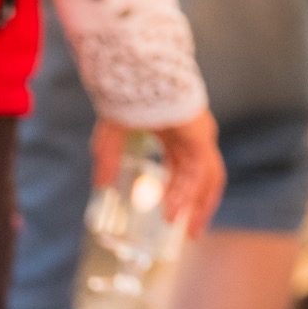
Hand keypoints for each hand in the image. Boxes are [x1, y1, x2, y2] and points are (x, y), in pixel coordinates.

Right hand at [92, 109, 224, 238]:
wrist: (134, 75)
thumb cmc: (124, 98)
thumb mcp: (110, 138)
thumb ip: (107, 162)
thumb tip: (100, 188)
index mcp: (177, 135)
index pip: (186, 170)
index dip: (181, 194)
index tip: (173, 217)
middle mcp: (193, 137)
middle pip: (203, 179)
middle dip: (197, 207)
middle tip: (188, 233)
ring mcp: (199, 136)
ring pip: (207, 178)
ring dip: (199, 206)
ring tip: (187, 231)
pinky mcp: (200, 137)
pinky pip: (201, 173)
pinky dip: (189, 195)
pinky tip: (174, 212)